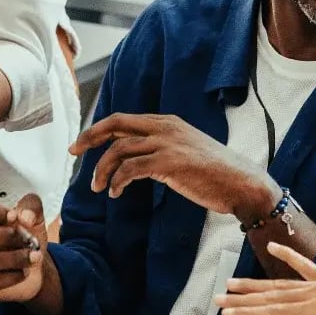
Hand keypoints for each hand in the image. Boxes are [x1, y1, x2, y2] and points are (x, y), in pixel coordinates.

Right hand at [0, 193, 48, 301]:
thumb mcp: (34, 217)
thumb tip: (26, 217)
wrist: (33, 266)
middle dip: (5, 237)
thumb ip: (32, 207)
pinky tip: (24, 272)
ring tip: (34, 257)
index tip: (14, 216)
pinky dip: (10, 277)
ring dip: (12, 258)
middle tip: (27, 240)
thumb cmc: (27, 235)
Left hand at [70, 113, 281, 221]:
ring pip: (119, 150)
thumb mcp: (185, 151)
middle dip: (90, 137)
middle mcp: (165, 127)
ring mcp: (167, 143)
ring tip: (100, 188)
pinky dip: (117, 182)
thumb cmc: (215, 173)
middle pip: (115, 125)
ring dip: (102, 170)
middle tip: (73, 153)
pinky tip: (116, 193)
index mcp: (167, 122)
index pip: (123, 120)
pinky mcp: (170, 162)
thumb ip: (161, 148)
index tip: (81, 144)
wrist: (242, 183)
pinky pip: (130, 169)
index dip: (98, 129)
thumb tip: (135, 159)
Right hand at [215, 243, 315, 314]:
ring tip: (232, 282)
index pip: (277, 314)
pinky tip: (272, 247)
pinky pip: (304, 267)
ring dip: (256, 284)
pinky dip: (288, 256)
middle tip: (218, 299)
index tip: (228, 314)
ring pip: (282, 284)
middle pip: (272, 297)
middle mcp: (315, 294)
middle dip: (244, 299)